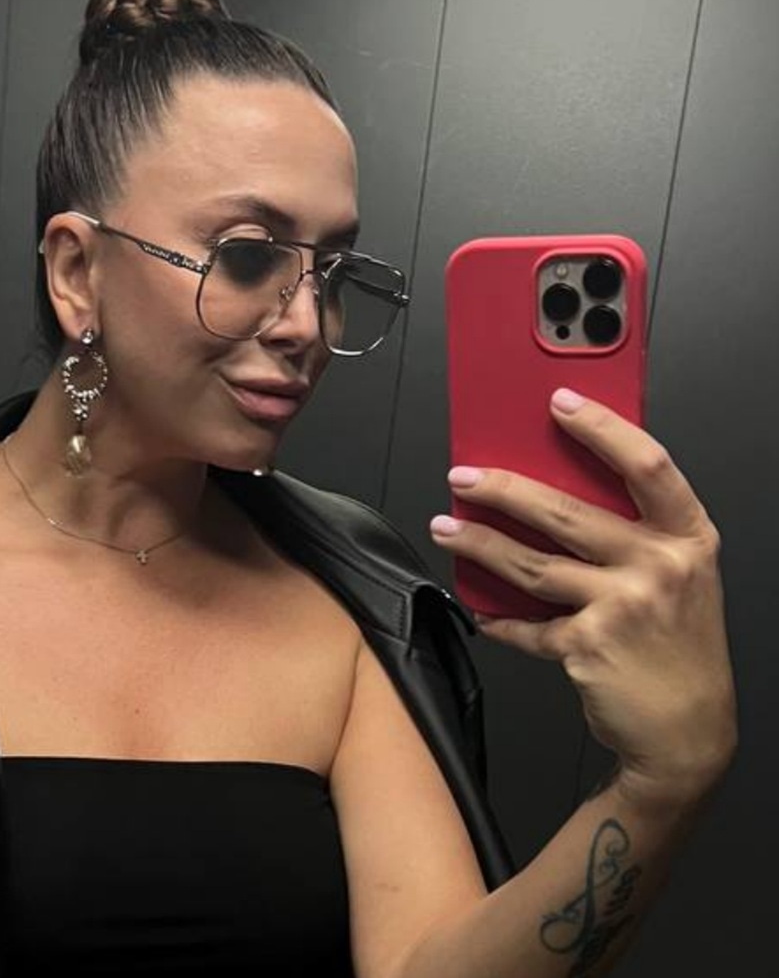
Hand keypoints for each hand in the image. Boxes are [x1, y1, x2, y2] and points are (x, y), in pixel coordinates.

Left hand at [429, 388, 736, 808]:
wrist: (690, 733)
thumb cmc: (678, 646)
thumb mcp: (681, 578)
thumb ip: (635, 534)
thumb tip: (556, 487)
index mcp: (689, 538)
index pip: (648, 464)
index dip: (602, 428)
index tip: (560, 401)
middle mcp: (660, 567)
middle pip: (566, 511)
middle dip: (502, 489)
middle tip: (463, 477)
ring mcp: (625, 607)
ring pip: (532, 564)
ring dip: (480, 544)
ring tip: (446, 528)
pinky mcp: (589, 646)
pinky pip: (527, 624)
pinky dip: (499, 617)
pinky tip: (479, 607)